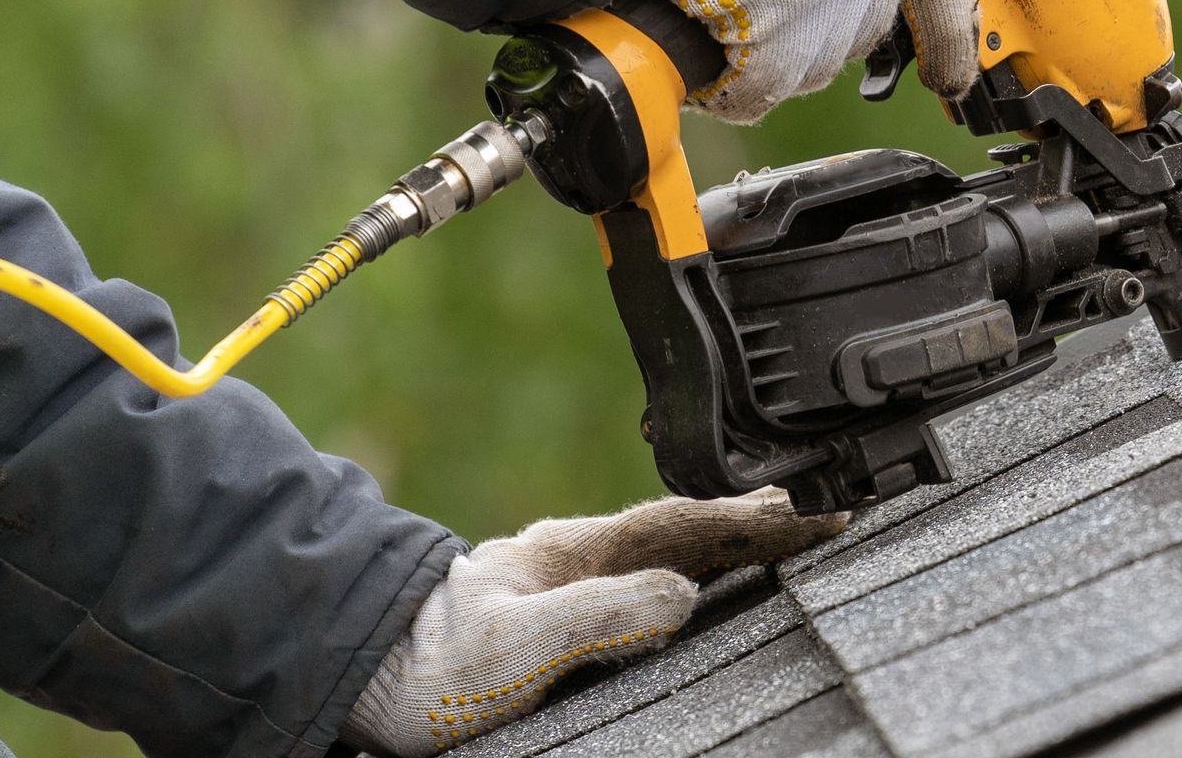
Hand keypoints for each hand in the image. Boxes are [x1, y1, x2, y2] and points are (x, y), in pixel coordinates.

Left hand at [339, 489, 843, 755]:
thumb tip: (683, 594)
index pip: (689, 526)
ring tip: (788, 535)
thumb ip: (599, 617)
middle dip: (761, 520)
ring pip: (672, 548)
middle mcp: (579, 555)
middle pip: (690, 528)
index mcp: (577, 551)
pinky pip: (650, 575)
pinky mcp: (560, 610)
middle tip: (827, 510)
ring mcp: (569, 578)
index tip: (817, 514)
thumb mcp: (514, 645)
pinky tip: (709, 579)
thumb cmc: (423, 668)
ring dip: (734, 541)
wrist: (354, 671)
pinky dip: (697, 568)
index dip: (758, 523)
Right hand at [643, 0, 981, 123]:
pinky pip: (760, 88)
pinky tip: (697, 48)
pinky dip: (724, 82)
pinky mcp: (784, 30)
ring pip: (812, 62)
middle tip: (753, 7)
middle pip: (863, 25)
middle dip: (810, 30)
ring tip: (707, 4)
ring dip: (761, 54)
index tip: (954, 71)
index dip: (948, 28)